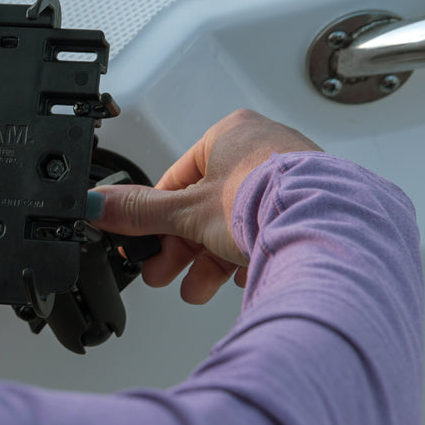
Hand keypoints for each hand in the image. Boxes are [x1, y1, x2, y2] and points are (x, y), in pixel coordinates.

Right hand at [87, 109, 321, 304]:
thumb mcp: (185, 211)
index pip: (177, 179)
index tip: (145, 246)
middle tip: (165, 274)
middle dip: (181, 248)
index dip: (157, 219)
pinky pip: (266, 232)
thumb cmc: (265, 202)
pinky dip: (246, 256)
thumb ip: (138, 212)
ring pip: (234, 223)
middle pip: (204, 206)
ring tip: (196, 289)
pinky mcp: (309, 207)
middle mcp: (262, 149)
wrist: (327, 231)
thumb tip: (97, 205)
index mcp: (229, 135)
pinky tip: (237, 278)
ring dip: (208, 261)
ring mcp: (290, 179)